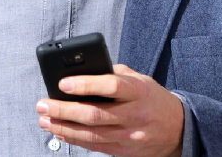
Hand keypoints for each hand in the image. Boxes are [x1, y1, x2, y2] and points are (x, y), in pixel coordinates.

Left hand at [35, 64, 183, 156]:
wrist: (178, 128)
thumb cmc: (151, 98)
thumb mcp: (139, 79)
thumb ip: (113, 74)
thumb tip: (80, 72)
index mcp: (139, 91)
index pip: (110, 86)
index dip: (84, 85)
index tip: (62, 83)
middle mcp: (136, 114)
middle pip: (94, 114)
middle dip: (63, 110)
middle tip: (42, 105)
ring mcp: (131, 136)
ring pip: (91, 134)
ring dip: (63, 127)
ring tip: (44, 120)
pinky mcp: (125, 151)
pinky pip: (95, 146)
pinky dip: (74, 139)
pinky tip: (60, 132)